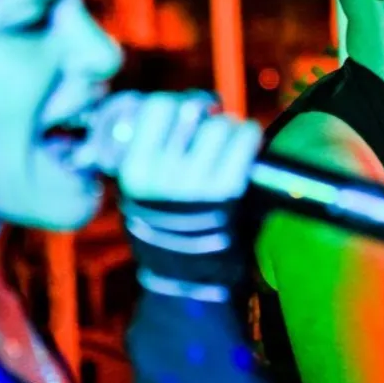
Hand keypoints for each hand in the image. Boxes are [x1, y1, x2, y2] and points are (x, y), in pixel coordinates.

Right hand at [114, 92, 262, 287]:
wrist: (188, 277)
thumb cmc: (164, 224)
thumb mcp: (138, 188)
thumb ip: (147, 147)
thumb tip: (175, 104)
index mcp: (134, 169)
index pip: (155, 106)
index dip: (174, 105)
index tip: (184, 116)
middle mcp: (162, 174)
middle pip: (189, 109)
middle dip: (203, 112)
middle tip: (209, 125)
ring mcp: (196, 182)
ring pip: (219, 124)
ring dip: (228, 128)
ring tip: (226, 146)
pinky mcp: (229, 190)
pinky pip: (245, 137)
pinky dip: (249, 136)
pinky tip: (245, 148)